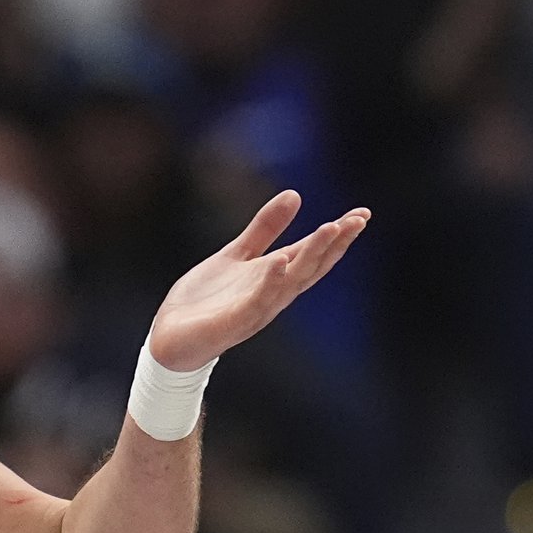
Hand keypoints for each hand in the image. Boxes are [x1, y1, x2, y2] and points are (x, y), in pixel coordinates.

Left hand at [149, 191, 367, 370]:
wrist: (170, 338)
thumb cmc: (206, 300)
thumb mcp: (235, 255)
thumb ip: (264, 229)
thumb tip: (295, 194)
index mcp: (273, 277)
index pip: (311, 254)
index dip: (337, 235)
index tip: (361, 214)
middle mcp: (272, 294)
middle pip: (310, 267)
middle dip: (335, 243)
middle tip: (358, 220)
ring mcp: (255, 309)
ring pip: (291, 281)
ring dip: (312, 255)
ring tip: (330, 228)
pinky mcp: (233, 322)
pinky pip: (257, 301)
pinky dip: (271, 282)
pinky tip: (280, 260)